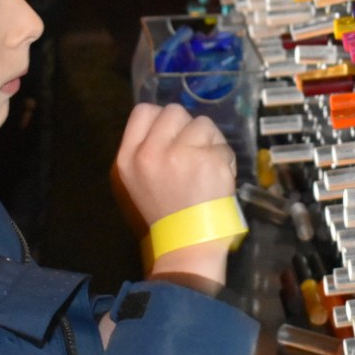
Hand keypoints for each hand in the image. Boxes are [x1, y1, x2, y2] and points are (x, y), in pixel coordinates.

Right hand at [112, 103, 236, 284]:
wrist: (187, 243)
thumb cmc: (165, 212)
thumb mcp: (138, 180)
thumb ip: (147, 149)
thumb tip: (170, 123)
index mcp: (129, 158)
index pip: (143, 111)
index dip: (161, 119)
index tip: (172, 135)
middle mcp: (152, 152)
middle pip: (174, 111)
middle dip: (187, 128)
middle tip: (192, 152)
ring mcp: (181, 154)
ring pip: (203, 124)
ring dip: (209, 141)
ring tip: (206, 167)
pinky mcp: (210, 160)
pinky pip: (223, 145)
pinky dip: (225, 159)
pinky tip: (218, 178)